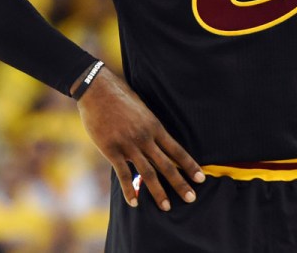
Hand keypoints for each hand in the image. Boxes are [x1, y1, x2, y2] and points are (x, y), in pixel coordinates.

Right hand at [77, 66, 204, 210]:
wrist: (96, 89)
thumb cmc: (119, 96)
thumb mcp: (142, 108)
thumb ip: (149, 126)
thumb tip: (157, 139)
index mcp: (154, 126)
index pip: (177, 150)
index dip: (190, 165)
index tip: (200, 179)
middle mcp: (144, 138)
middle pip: (167, 165)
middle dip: (180, 183)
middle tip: (191, 199)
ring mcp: (128, 145)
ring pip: (148, 173)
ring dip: (159, 192)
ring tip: (167, 207)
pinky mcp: (111, 150)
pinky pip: (123, 174)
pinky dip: (130, 190)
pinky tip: (135, 203)